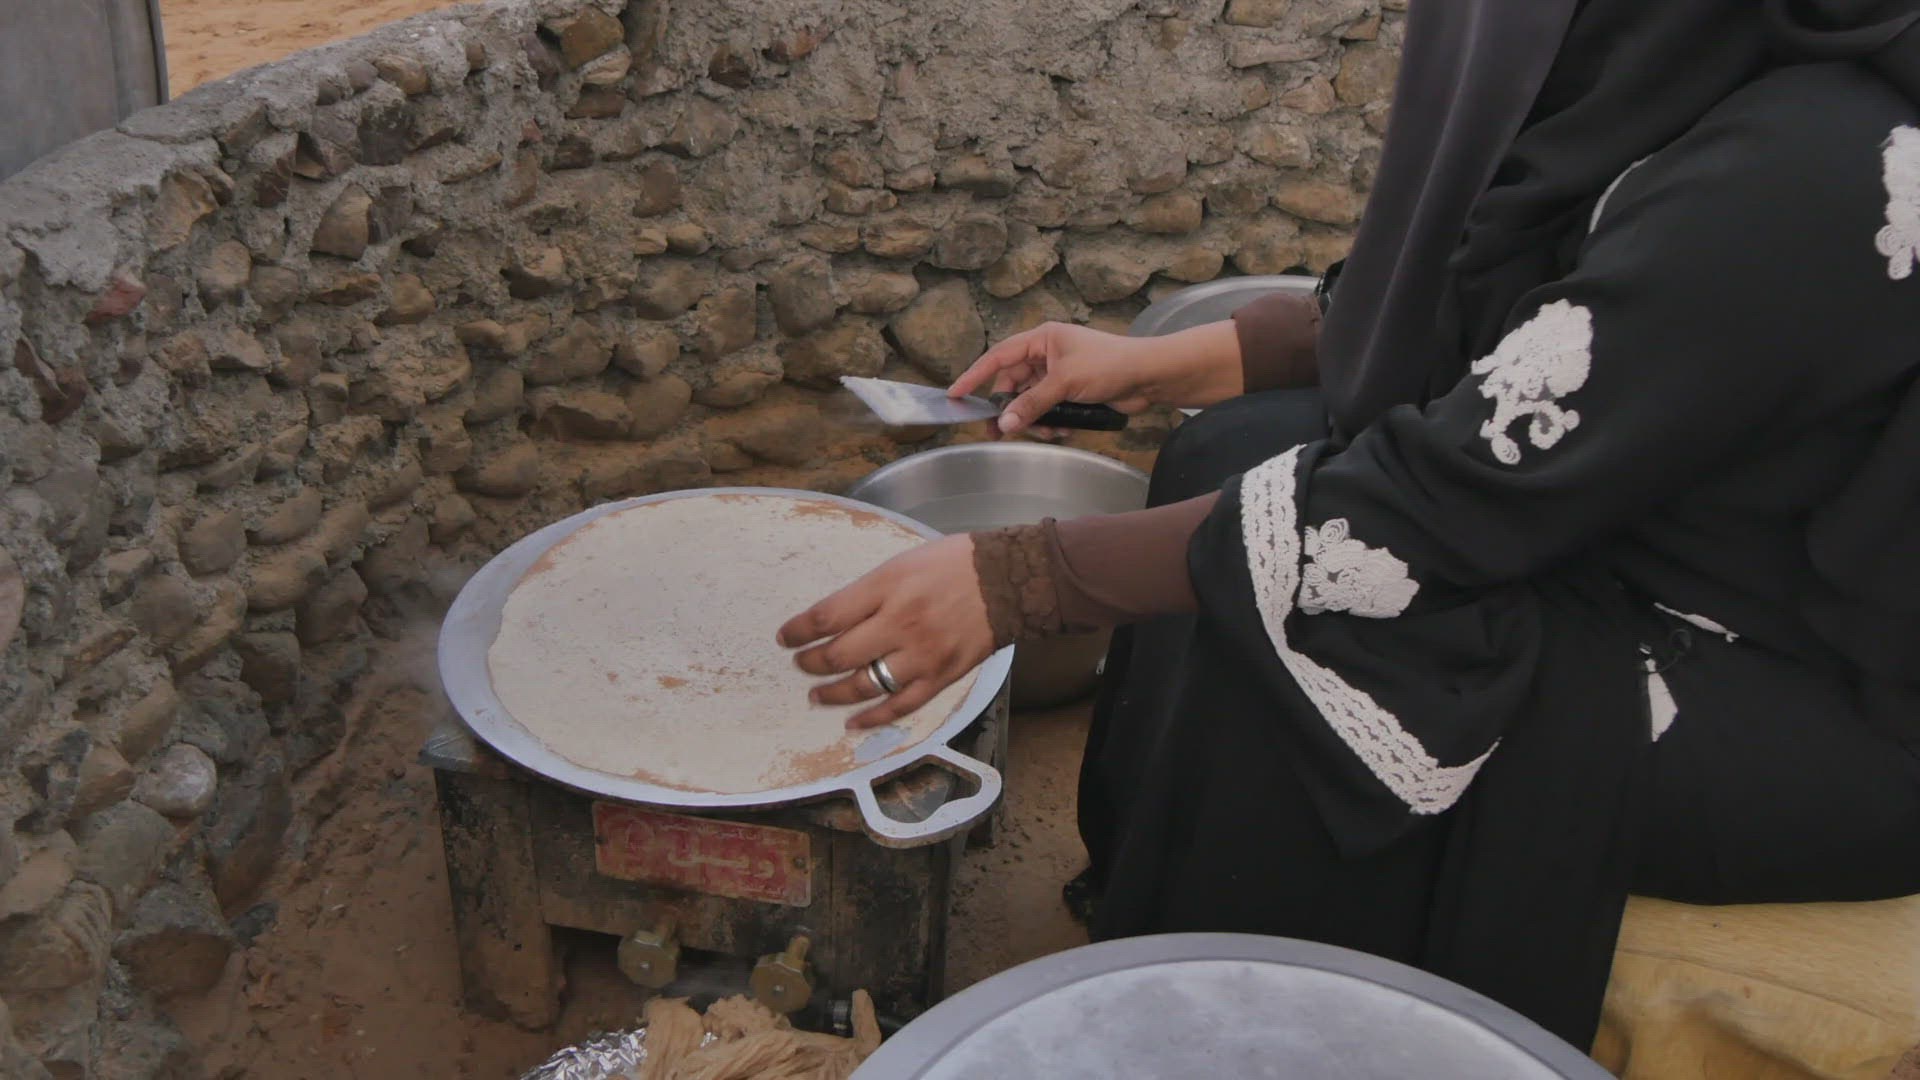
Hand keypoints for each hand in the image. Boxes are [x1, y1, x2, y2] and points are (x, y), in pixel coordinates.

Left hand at [779, 535, 997, 729]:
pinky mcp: (940, 676)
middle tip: (801, 665)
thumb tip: (832, 620)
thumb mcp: (900, 564)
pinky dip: (873, 718)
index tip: (785, 637)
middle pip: (840, 654)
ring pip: (865, 685)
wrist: (1005, 581)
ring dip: (834, 694)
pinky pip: (900, 705)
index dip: (798, 630)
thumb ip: (867, 592)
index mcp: (887, 588)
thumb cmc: (952, 565)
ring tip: (817, 695)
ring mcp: (921, 655)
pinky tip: (853, 722)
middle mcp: (900, 623)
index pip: (827, 616)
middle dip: (811, 663)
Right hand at [950, 320, 1243, 436]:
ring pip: (1030, 403)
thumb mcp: (1065, 382)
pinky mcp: (1071, 394)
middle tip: (998, 432)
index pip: (999, 356)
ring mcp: (1058, 376)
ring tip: (1049, 431)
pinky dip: (1052, 422)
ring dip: (1035, 420)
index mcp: (1042, 339)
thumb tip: (1004, 422)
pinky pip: (1048, 411)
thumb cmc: (1110, 364)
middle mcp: (1046, 355)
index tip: (955, 394)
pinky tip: (1066, 428)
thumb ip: (1032, 403)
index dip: (975, 376)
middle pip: (1013, 385)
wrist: (1148, 377)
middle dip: (1010, 409)